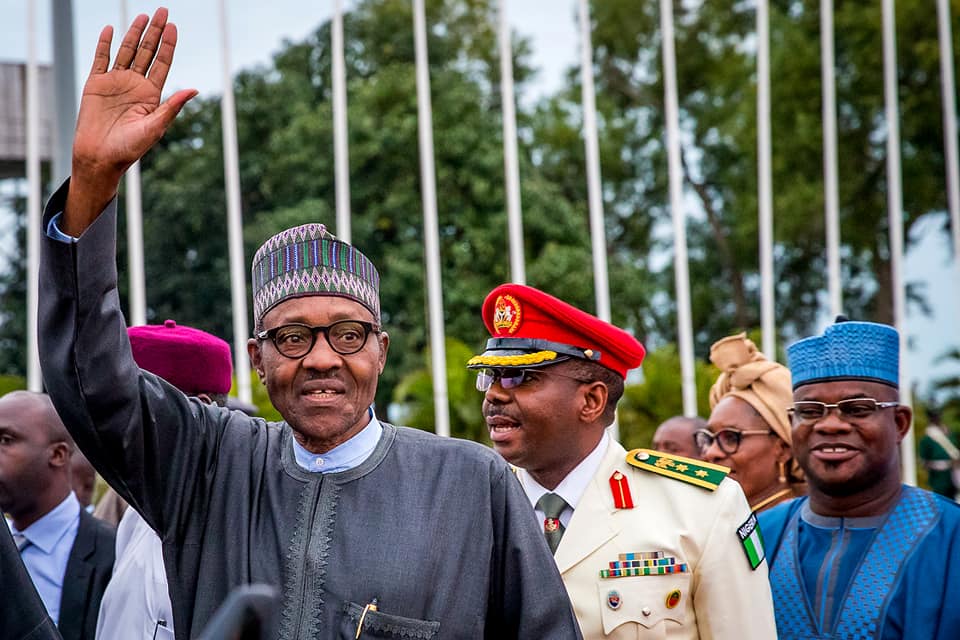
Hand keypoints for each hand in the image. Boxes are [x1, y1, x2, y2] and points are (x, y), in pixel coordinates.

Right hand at [64, 7, 196, 235]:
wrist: (100, 157)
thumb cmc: (130, 148)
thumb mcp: (155, 126)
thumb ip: (172, 106)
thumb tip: (195, 89)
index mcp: (151, 95)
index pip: (162, 64)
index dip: (168, 45)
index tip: (174, 27)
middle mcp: (135, 85)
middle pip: (147, 52)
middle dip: (155, 32)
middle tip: (163, 11)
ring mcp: (115, 82)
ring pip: (126, 51)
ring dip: (134, 33)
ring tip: (144, 16)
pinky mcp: (95, 84)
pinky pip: (100, 59)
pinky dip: (104, 44)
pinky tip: (110, 29)